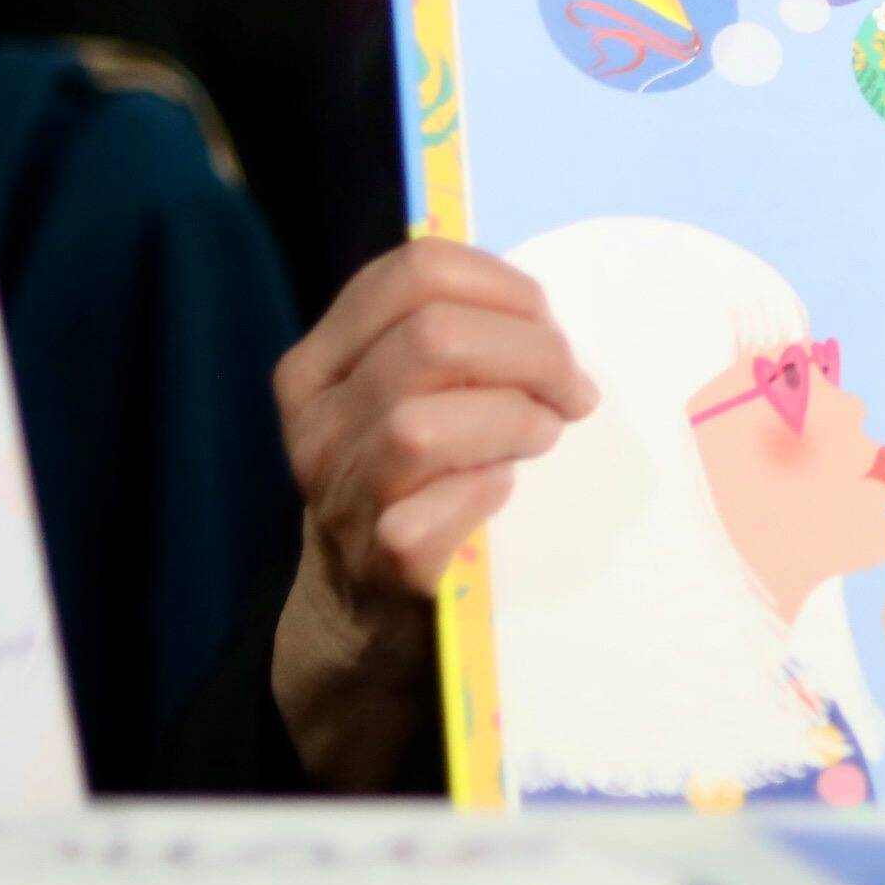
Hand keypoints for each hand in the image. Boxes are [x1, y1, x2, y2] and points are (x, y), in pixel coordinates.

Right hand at [267, 239, 598, 790]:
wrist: (363, 613)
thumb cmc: (408, 483)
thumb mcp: (405, 397)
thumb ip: (453, 343)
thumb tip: (543, 320)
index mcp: (320, 362)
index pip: (415, 271)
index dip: (503, 287)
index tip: (547, 323)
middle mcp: (315, 421)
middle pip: (435, 336)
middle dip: (531, 353)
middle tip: (569, 389)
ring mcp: (339, 493)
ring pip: (427, 421)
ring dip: (515, 420)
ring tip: (543, 436)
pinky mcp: (381, 560)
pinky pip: (445, 504)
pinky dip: (490, 489)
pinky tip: (504, 490)